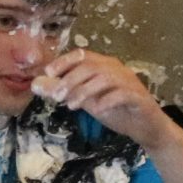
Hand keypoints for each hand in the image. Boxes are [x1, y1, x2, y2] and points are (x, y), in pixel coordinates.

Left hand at [33, 50, 170, 146]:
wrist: (146, 128)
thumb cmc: (115, 111)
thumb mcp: (85, 101)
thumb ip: (64, 91)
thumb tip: (36, 84)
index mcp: (104, 66)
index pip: (82, 55)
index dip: (64, 61)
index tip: (48, 73)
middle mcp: (117, 69)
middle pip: (91, 66)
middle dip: (70, 80)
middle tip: (56, 96)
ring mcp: (129, 82)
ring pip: (105, 78)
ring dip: (84, 90)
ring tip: (71, 105)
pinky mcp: (138, 97)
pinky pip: (122, 94)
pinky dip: (106, 100)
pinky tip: (96, 110)